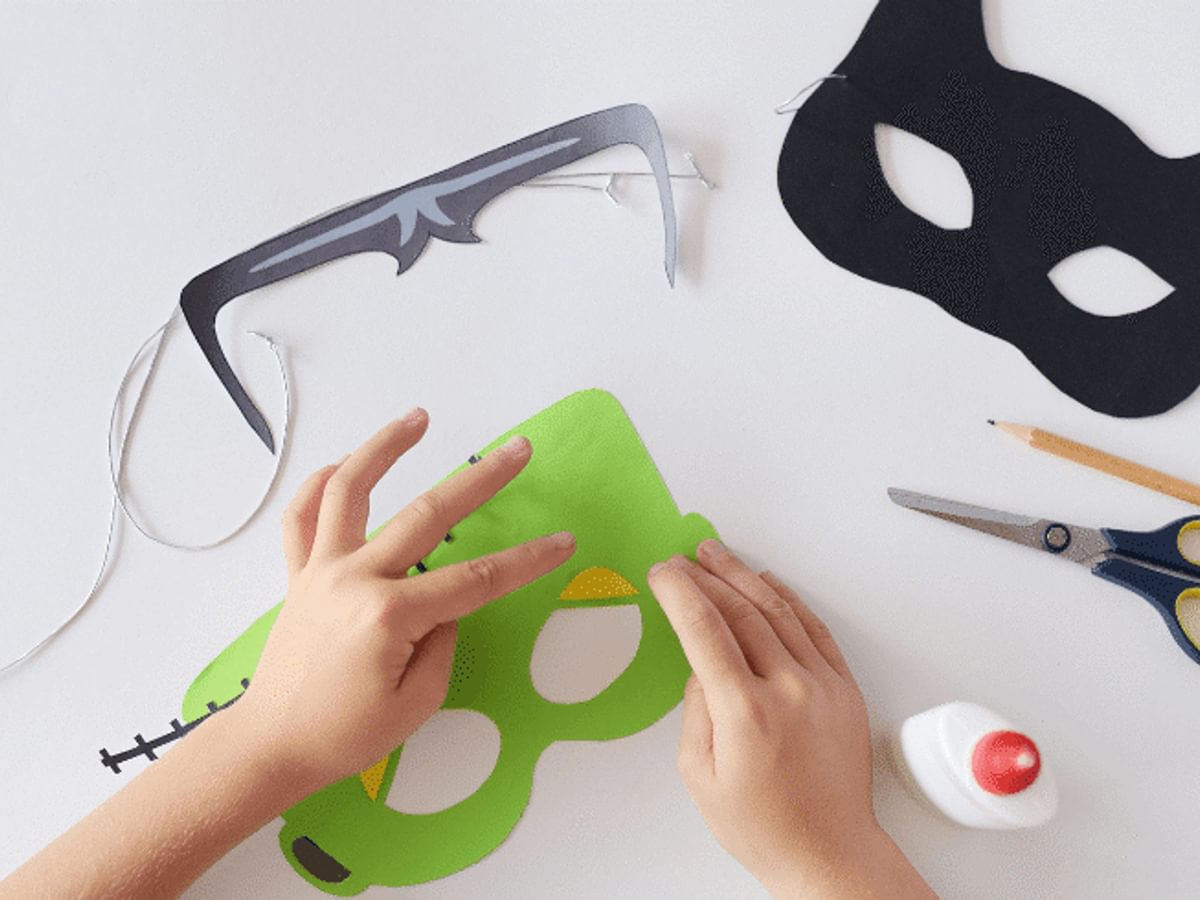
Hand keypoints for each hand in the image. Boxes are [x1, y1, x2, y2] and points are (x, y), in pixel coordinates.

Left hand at [228, 409, 575, 795]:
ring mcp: (321, 570)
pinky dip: (321, 483)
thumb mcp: (415, 704)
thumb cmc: (345, 737)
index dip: (527, 561)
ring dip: (385, 446)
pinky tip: (344, 462)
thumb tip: (446, 604)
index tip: (563, 541)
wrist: (270, 747)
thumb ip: (441, 644)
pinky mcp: (298, 575)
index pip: (476, 580)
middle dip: (481, 479)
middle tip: (517, 449)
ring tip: (418, 417)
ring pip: (350, 490)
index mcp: (390, 616)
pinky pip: (303, 517)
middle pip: (429, 515)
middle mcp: (356, 579)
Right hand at [648, 541, 932, 899]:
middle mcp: (788, 689)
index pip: (705, 629)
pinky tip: (767, 582)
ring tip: (717, 554)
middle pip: (740, 610)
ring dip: (743, 576)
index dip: (680, 593)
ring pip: (778, 610)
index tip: (662, 573)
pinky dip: (789, 599)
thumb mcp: (699, 773)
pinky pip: (814, 628)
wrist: (828, 851)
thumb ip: (695, 709)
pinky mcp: (844, 688)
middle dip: (705, 576)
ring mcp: (822, 685)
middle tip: (682, 558)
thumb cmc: (761, 824)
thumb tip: (702, 665)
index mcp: (746, 712)